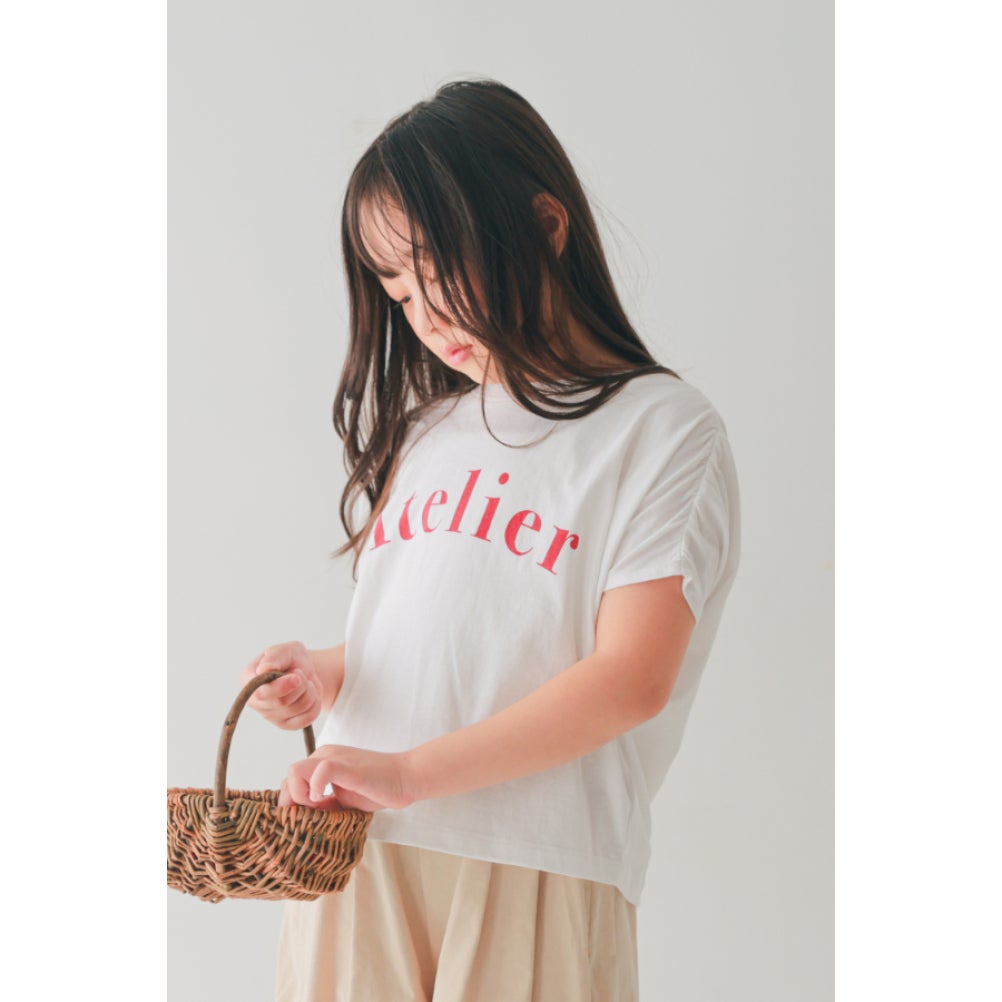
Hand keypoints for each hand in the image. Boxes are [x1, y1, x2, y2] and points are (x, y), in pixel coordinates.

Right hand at [240, 641, 323, 729]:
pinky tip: (310, 695)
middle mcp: (255, 701)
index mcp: (248, 679)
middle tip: (301, 674)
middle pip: (282, 702)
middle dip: (300, 685)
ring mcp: (270, 716)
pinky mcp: (286, 724)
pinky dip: (315, 704)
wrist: (304, 671)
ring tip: (305, 683)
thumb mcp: (285, 650)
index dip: (281, 687)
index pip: (261, 693)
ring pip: (297, 709)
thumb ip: (274, 657)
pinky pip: (307, 718)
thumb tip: (263, 670)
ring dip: (310, 692)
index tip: (297, 677)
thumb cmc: (290, 659)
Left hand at [277, 744, 416, 812]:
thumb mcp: (341, 800)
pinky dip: (316, 788)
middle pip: (288, 776)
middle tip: (311, 815)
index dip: (292, 802)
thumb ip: (321, 805)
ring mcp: (334, 757)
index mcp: (322, 761)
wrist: (405, 778)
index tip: (307, 817)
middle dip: (293, 802)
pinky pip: (319, 771)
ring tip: (319, 808)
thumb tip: (299, 818)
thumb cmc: (376, 789)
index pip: (291, 780)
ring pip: (295, 771)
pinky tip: (326, 799)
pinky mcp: (346, 765)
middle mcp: (324, 754)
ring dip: (300, 796)